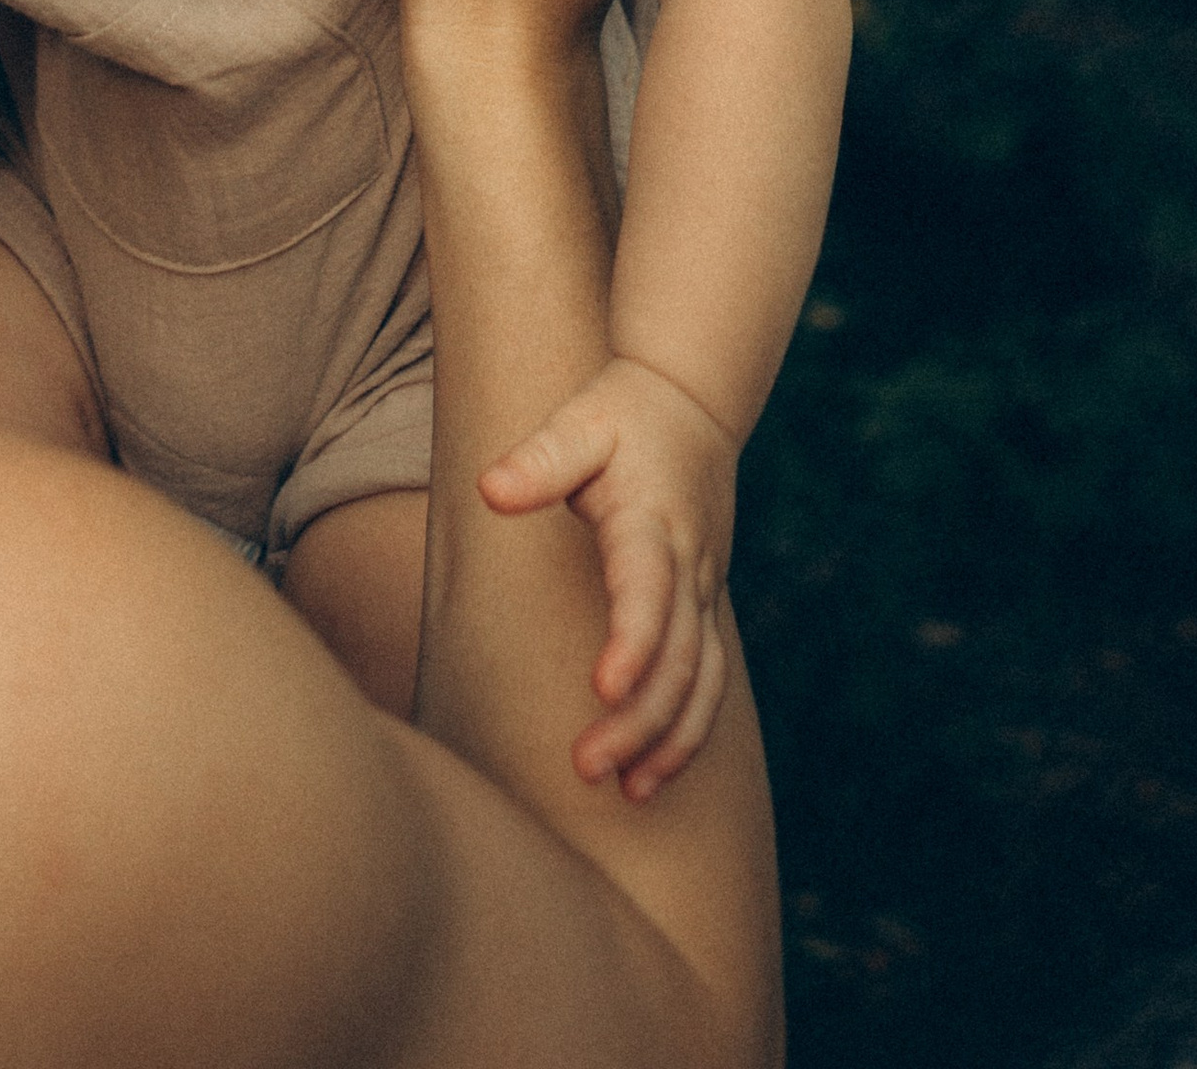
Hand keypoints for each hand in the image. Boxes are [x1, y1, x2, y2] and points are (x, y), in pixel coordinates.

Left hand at [480, 354, 738, 802]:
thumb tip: (490, 490)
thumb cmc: (622, 414)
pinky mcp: (705, 607)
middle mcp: (689, 564)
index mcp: (653, 522)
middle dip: (639, 719)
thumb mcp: (578, 421)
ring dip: (668, 740)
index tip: (603, 689)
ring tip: (625, 792)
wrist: (693, 404)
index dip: (632, 642)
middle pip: (677, 656)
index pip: (649, 591)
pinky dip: (687, 730)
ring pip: (701, 680)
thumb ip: (538, 458)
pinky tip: (651, 774)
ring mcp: (704, 590)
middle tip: (586, 769)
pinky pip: (706, 680)